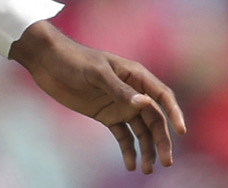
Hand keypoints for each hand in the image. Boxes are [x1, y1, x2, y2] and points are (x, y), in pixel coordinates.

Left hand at [9, 20, 185, 173]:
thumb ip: (118, 88)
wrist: (46, 61)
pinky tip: (131, 165)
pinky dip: (128, 150)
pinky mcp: (105, 115)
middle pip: (155, 119)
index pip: (162, 96)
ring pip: (141, 131)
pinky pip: (123, 135)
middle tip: (166, 162)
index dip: (174, 113)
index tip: (181, 131)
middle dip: (162, 140)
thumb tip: (145, 104)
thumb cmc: (73, 59)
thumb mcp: (95, 72)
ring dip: (147, 149)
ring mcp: (119, 104)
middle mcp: (132, 92)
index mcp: (135, 75)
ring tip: (147, 168)